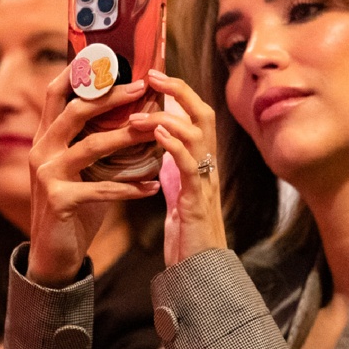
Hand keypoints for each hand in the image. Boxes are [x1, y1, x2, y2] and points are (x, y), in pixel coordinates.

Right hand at [26, 70, 160, 286]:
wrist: (53, 254)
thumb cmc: (73, 208)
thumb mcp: (80, 170)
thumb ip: (93, 143)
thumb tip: (133, 116)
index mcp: (45, 138)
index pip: (56, 93)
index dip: (80, 74)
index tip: (111, 61)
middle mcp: (41, 150)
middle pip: (75, 112)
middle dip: (110, 98)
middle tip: (142, 89)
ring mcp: (47, 175)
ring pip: (90, 146)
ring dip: (126, 139)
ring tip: (155, 134)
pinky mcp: (59, 200)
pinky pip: (101, 188)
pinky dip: (130, 188)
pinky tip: (153, 188)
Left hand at [131, 70, 225, 265]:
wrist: (199, 274)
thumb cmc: (188, 234)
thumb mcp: (178, 193)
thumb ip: (174, 167)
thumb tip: (161, 143)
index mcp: (200, 163)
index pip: (196, 116)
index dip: (179, 92)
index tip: (154, 74)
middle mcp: (208, 167)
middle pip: (204, 114)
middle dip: (180, 91)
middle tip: (152, 75)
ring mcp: (205, 183)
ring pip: (198, 136)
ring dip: (168, 118)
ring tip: (141, 112)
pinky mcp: (197, 202)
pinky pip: (190, 165)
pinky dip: (175, 145)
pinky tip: (158, 133)